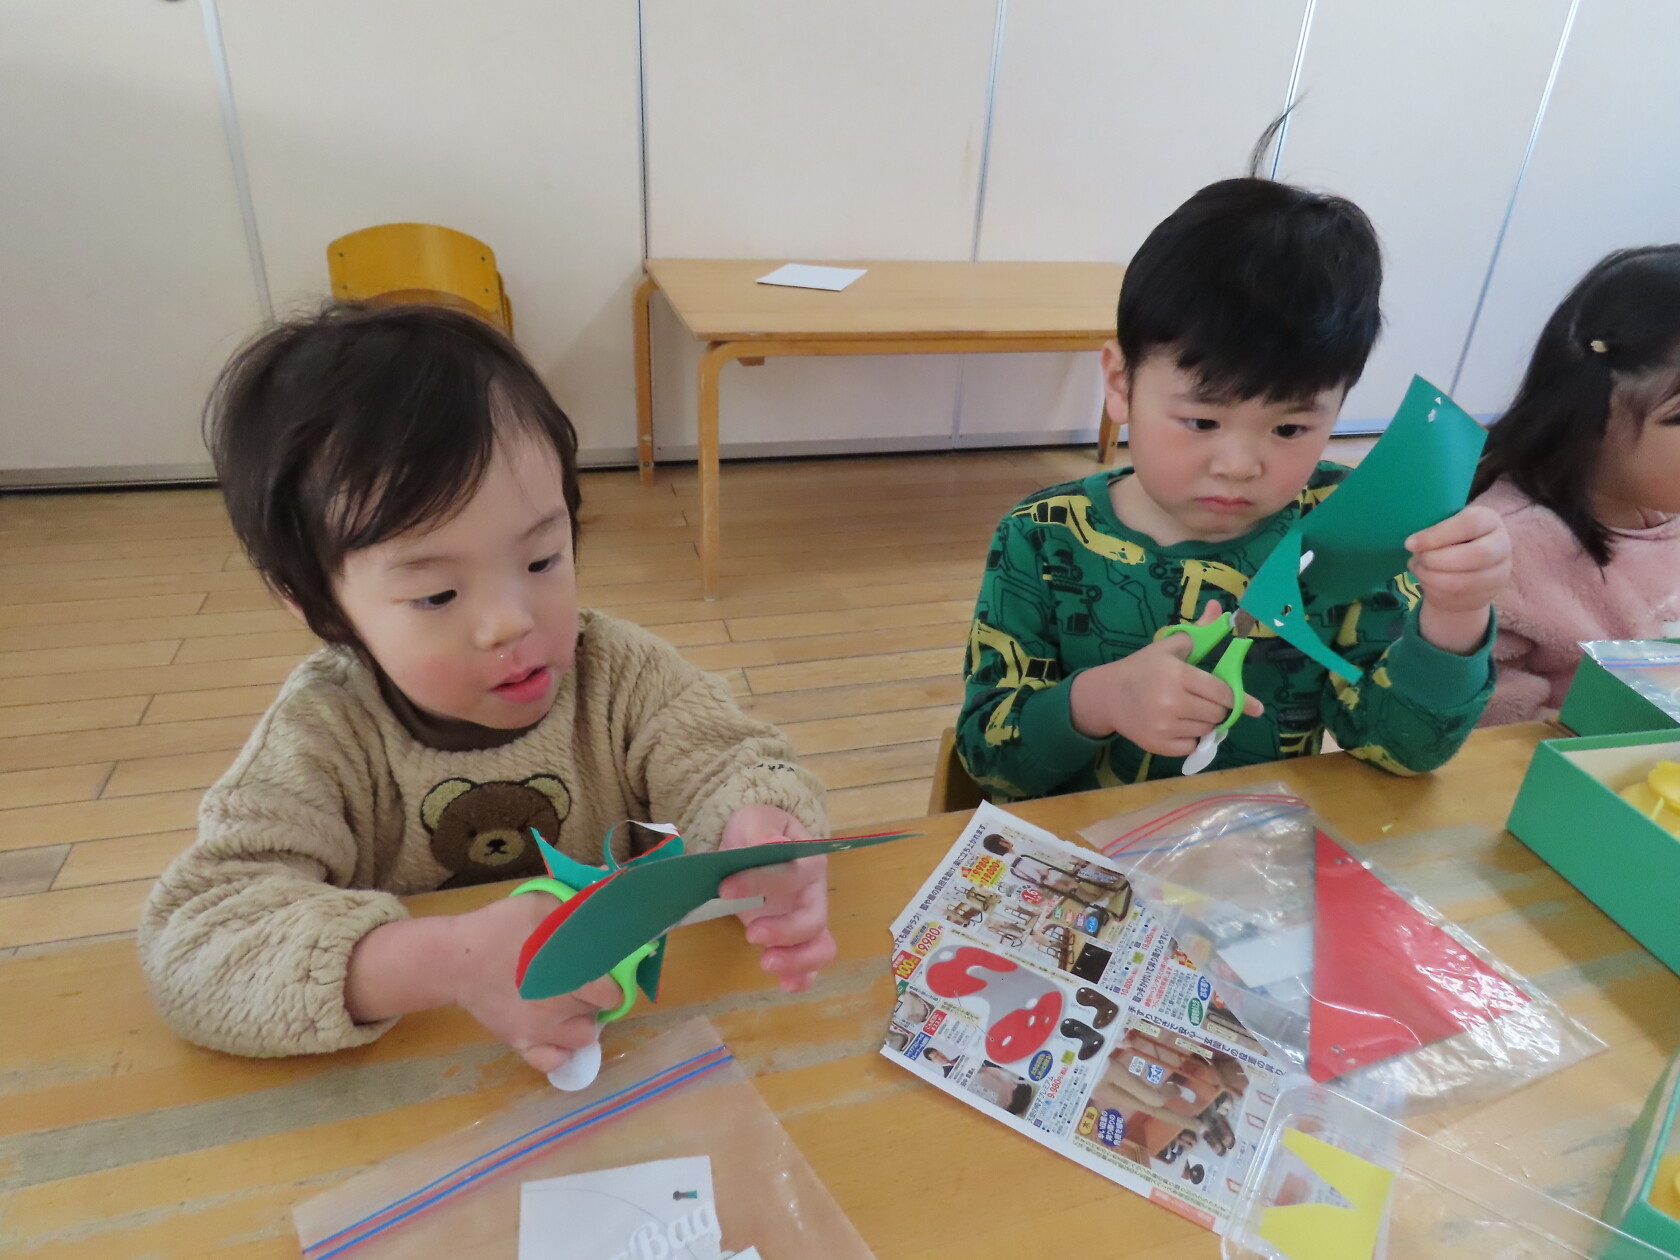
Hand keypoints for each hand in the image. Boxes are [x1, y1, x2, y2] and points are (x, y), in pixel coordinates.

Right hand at [449, 895, 622, 1074]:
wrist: (455, 959)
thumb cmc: (500, 928)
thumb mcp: (543, 905)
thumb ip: (575, 915)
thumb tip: (599, 917)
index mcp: (570, 977)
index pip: (612, 996)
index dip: (613, 984)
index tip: (604, 972)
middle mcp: (559, 1010)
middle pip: (598, 1014)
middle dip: (595, 998)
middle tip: (581, 981)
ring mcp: (539, 1032)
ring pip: (582, 1039)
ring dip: (580, 1023)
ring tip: (568, 1005)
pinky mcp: (519, 1044)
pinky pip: (552, 1062)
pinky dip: (559, 1052)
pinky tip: (555, 1033)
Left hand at [718, 804, 835, 993]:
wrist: (755, 843)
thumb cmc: (758, 830)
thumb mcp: (755, 820)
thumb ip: (763, 832)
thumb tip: (774, 843)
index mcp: (808, 860)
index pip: (794, 874)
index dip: (762, 882)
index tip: (725, 888)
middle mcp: (813, 893)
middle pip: (813, 918)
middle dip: (784, 931)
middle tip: (751, 934)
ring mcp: (806, 918)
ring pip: (820, 946)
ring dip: (797, 960)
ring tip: (766, 962)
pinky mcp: (794, 939)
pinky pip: (810, 963)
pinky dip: (802, 977)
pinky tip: (786, 985)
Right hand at [1069, 600, 1263, 757]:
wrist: (1108, 695)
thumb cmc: (1142, 668)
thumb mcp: (1168, 646)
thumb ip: (1199, 630)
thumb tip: (1220, 608)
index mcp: (1178, 674)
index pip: (1223, 692)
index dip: (1231, 695)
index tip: (1227, 695)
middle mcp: (1172, 702)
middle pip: (1217, 714)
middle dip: (1217, 708)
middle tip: (1202, 701)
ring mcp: (1164, 726)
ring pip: (1206, 731)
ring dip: (1204, 723)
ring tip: (1187, 711)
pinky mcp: (1158, 745)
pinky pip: (1191, 746)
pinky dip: (1191, 739)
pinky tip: (1178, 726)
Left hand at [1407, 506, 1509, 654]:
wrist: (1464, 566)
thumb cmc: (1449, 538)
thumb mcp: (1444, 528)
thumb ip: (1434, 532)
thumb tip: (1414, 545)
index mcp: (1489, 520)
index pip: (1470, 524)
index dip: (1438, 535)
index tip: (1410, 544)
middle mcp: (1502, 545)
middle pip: (1476, 554)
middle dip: (1438, 560)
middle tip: (1417, 559)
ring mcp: (1500, 573)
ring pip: (1466, 582)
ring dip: (1433, 578)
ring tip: (1418, 570)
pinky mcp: (1490, 595)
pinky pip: (1459, 598)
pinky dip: (1435, 591)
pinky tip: (1426, 582)